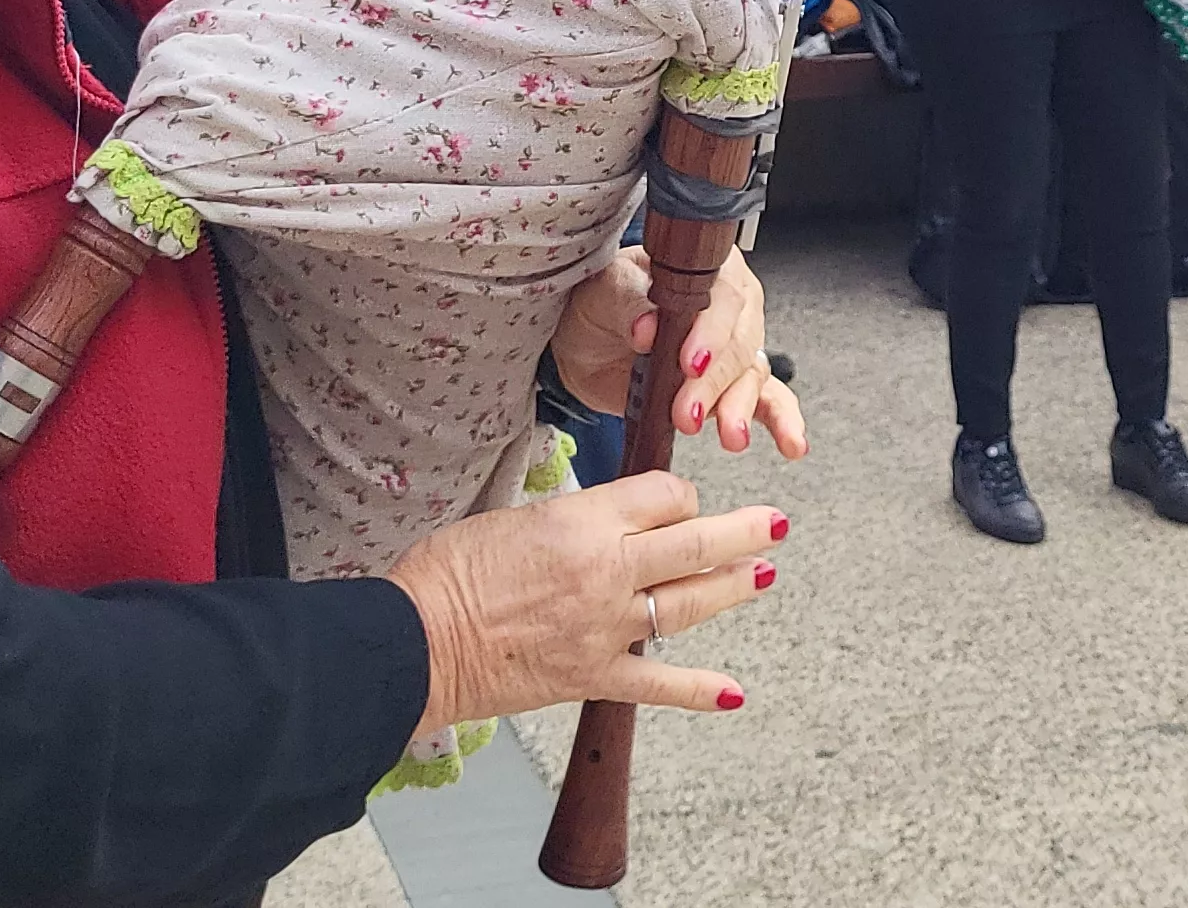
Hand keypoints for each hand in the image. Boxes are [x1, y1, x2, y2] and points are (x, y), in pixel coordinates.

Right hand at [387, 471, 781, 732]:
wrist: (414, 641)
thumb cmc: (446, 574)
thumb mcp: (515, 516)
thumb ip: (571, 519)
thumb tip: (603, 524)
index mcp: (583, 521)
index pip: (664, 496)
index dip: (680, 495)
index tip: (680, 500)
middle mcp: (605, 571)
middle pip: (694, 543)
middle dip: (742, 531)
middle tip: (773, 523)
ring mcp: (604, 627)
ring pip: (688, 603)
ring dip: (732, 588)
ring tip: (763, 575)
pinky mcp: (592, 676)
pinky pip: (658, 684)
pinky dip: (699, 691)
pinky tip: (733, 692)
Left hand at [551, 248, 808, 459]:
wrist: (585, 345)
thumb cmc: (601, 304)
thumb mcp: (606, 291)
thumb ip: (629, 303)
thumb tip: (647, 325)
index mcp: (706, 267)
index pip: (723, 296)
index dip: (711, 331)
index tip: (689, 363)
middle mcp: (729, 305)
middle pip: (739, 342)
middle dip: (714, 383)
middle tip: (688, 412)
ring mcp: (733, 347)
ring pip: (752, 375)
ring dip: (740, 407)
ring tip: (728, 435)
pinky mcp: (729, 386)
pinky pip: (769, 401)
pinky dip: (783, 422)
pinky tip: (791, 443)